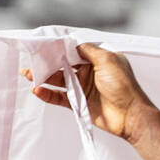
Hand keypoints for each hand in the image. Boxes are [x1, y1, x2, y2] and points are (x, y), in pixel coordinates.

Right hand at [21, 43, 154, 142]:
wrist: (131, 116)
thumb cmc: (124, 87)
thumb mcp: (108, 60)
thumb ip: (89, 50)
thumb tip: (73, 43)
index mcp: (99, 60)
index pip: (74, 51)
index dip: (59, 48)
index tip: (43, 45)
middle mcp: (90, 72)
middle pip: (63, 65)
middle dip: (46, 63)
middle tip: (31, 61)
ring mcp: (84, 88)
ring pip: (59, 80)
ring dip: (43, 77)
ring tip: (27, 74)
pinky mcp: (80, 103)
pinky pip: (60, 97)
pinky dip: (48, 94)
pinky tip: (37, 90)